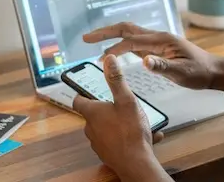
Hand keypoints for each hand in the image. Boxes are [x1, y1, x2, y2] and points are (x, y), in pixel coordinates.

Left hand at [73, 55, 168, 180]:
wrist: (136, 164)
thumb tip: (109, 60)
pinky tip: (146, 137)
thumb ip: (117, 80)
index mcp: (92, 113)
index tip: (88, 90)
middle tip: (122, 105)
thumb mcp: (126, 100)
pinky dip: (127, 137)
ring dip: (119, 124)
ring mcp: (98, 143)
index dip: (82, 94)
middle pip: (94, 115)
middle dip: (107, 109)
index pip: (78, 100)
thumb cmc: (130, 131)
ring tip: (138, 123)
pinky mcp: (108, 154)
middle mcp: (91, 128)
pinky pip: (116, 141)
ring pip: (106, 128)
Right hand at [83, 22, 223, 90]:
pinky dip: (120, 43)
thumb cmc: (200, 72)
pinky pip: (134, 43)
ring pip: (129, 34)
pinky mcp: (157, 49)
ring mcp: (156, 42)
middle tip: (85, 38)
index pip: (131, 41)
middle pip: (126, 29)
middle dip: (105, 32)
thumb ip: (163, 67)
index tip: (98, 56)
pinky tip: (113, 51)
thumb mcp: (183, 73)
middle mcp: (157, 37)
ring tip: (93, 42)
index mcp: (161, 40)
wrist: (214, 71)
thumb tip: (144, 62)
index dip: (114, 47)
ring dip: (110, 36)